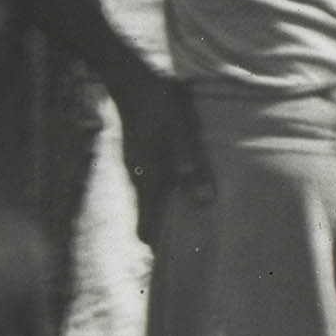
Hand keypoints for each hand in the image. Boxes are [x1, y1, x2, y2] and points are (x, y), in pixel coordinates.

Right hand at [113, 67, 209, 247]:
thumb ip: (192, 165)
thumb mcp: (181, 132)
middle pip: (148, 217)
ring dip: (167, 211)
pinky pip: (150, 184)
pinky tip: (182, 189)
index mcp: (148, 177)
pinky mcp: (139, 154)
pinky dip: (164, 194)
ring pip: (149, 200)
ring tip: (193, 220)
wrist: (131, 76)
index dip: (160, 244)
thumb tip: (205, 200)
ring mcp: (136, 165)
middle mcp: (138, 176)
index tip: (178, 259)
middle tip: (194, 242)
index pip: (147, 226)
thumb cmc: (159, 102)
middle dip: (167, 232)